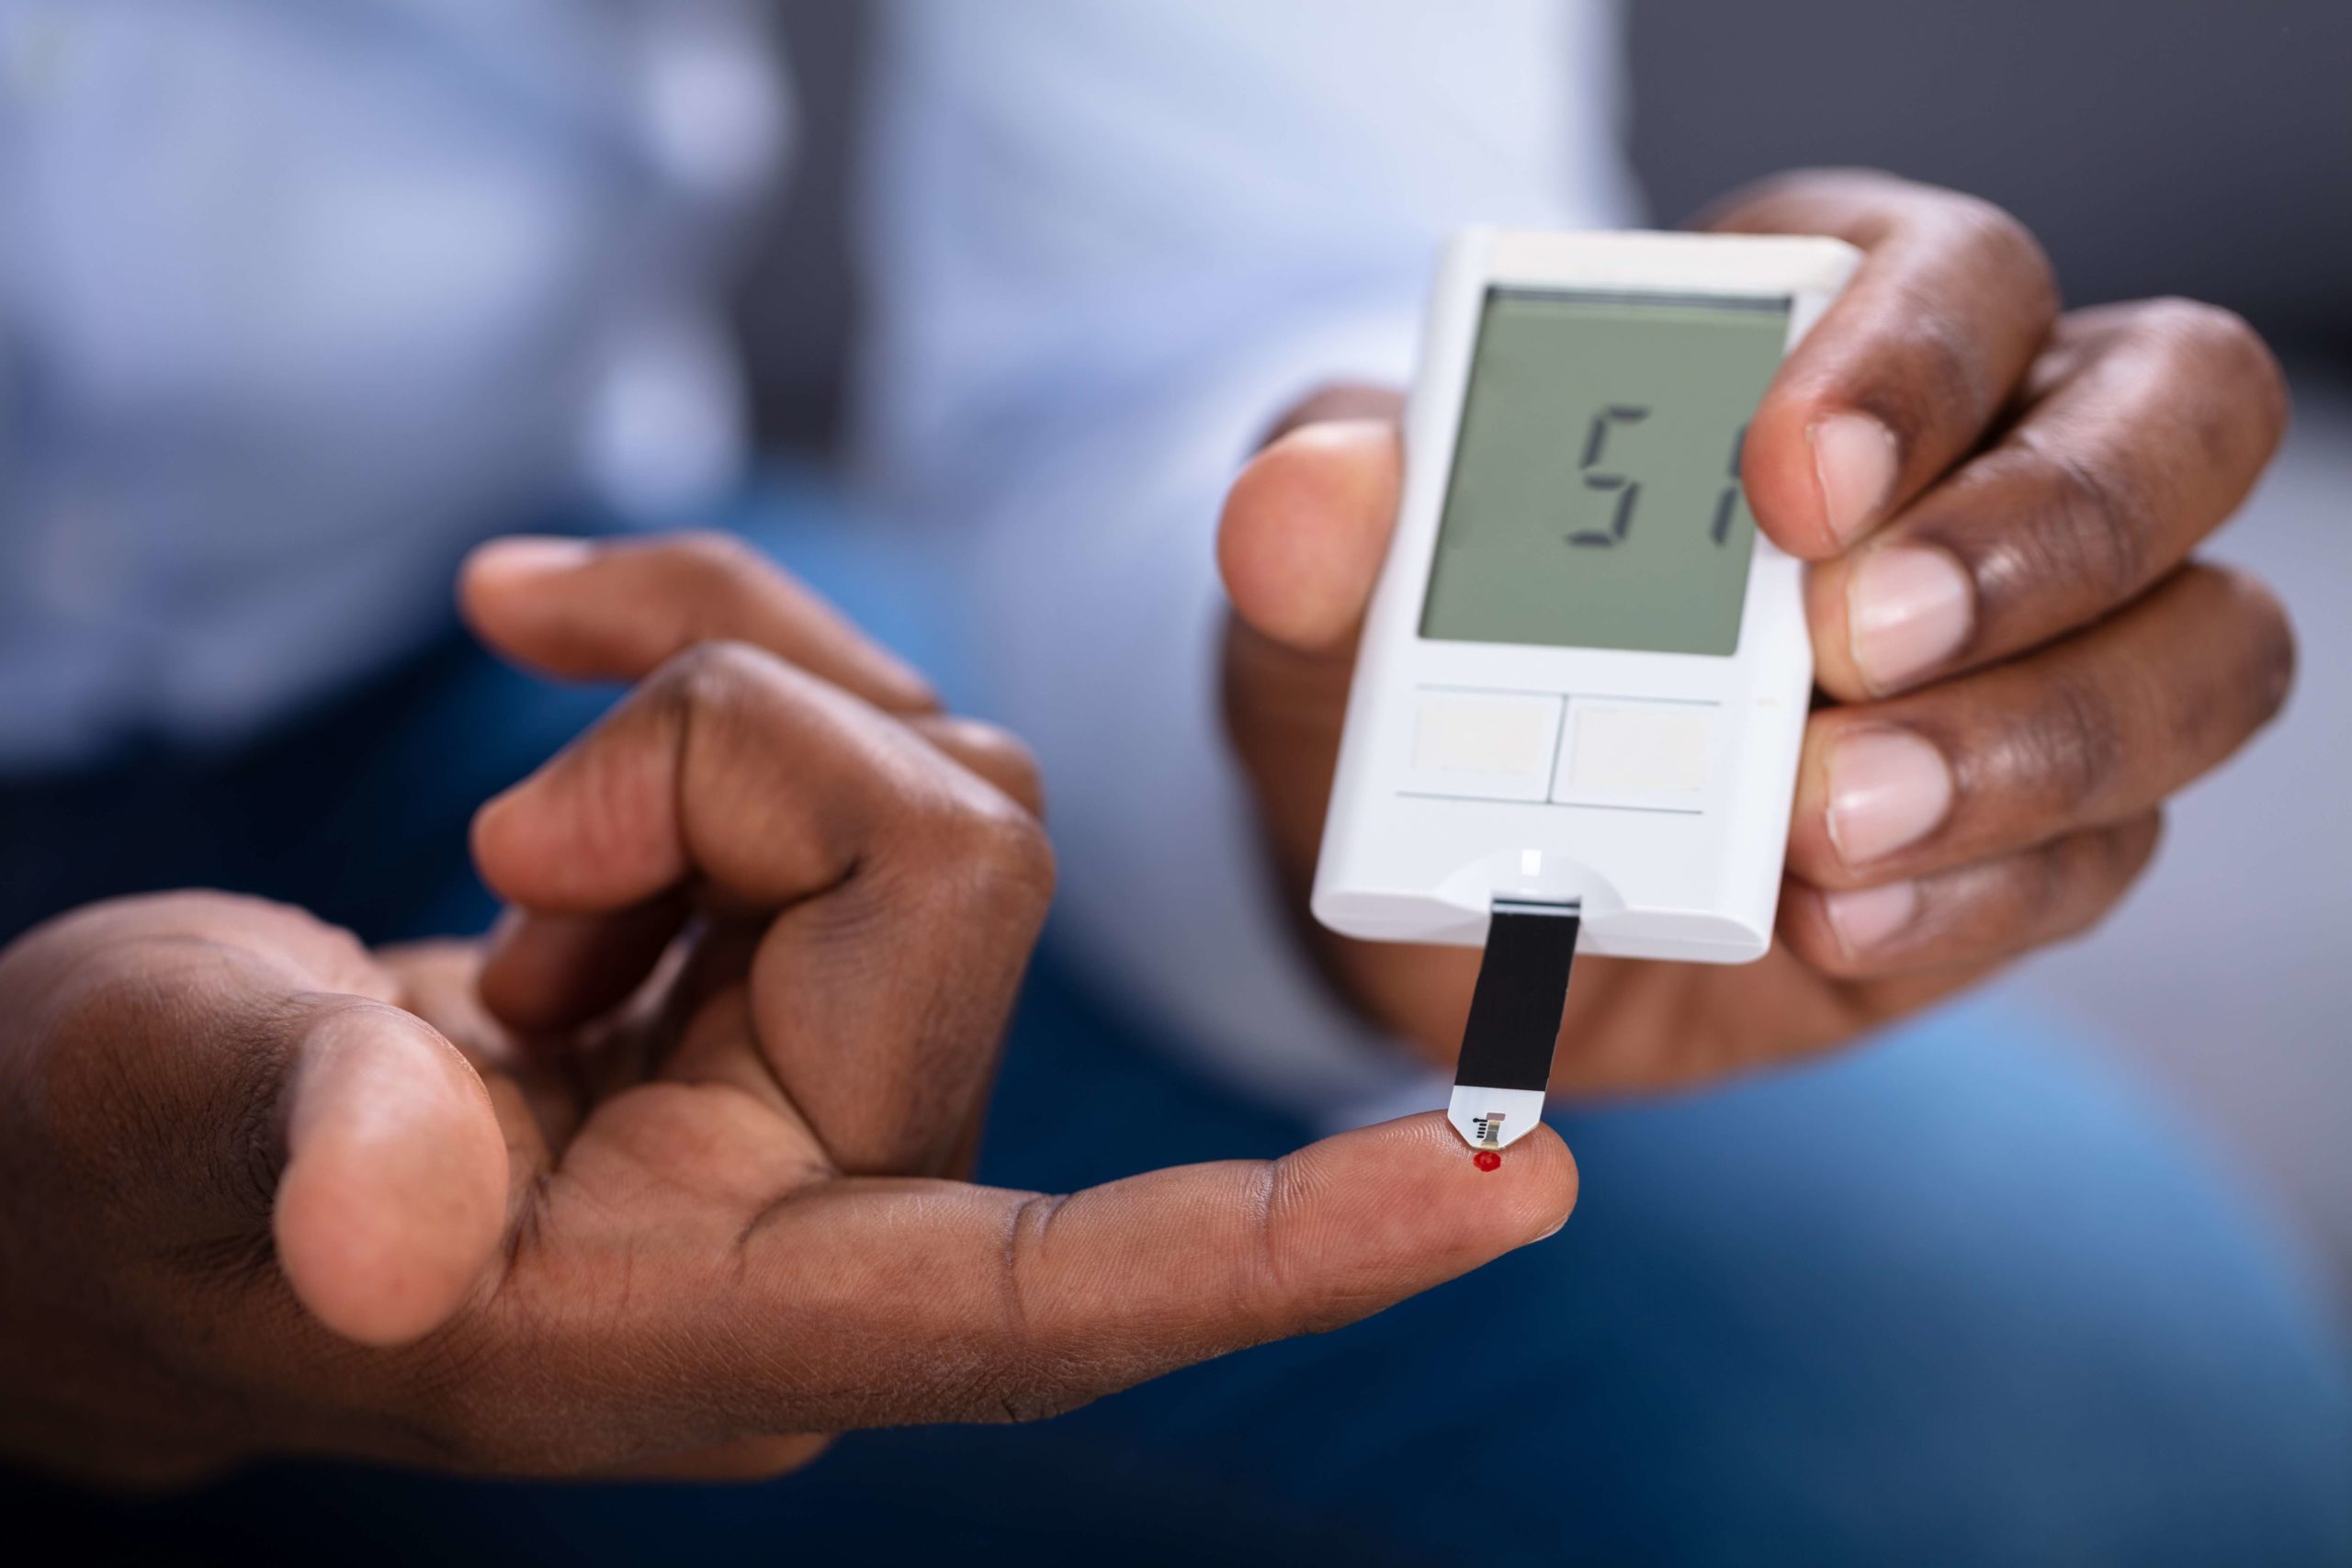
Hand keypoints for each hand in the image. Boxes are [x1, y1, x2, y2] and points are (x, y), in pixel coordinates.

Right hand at [0, 535, 1574, 1486]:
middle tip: (506, 851)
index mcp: (718, 1318)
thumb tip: (387, 1227)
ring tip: (500, 837)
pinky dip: (685, 652)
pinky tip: (526, 639)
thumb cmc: (128, 1181)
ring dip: (702, 713)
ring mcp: (822, 1068)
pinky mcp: (788, 950)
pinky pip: (851, 732)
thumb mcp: (172, 1140)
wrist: (123, 1149)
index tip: (1512, 1187)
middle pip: (963, 868)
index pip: (1059, 1299)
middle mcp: (827, 1197)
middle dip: (726, 771)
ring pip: (934, 772)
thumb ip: (300, 1157)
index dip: (1278, 1253)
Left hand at [1221, 170, 2293, 1093]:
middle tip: (1846, 647)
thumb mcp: (1330, 589)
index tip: (1781, 478)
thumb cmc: (1407, 667)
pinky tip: (1833, 925)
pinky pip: (2100, 854)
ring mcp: (2032, 663)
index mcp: (1827, 335)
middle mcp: (1980, 471)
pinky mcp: (2026, 841)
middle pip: (2174, 423)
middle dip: (2041, 532)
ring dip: (2038, 738)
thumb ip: (1319, 522)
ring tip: (1827, 827)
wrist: (1429, 881)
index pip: (1962, 274)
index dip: (1910, 356)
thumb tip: (1309, 497)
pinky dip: (1981, 894)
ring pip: (2200, 650)